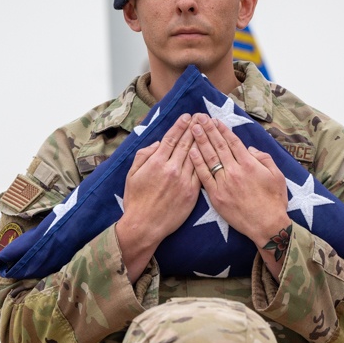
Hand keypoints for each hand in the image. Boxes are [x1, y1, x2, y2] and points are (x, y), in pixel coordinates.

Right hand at [116, 113, 200, 280]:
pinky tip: (211, 153)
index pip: (171, 139)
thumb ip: (144, 155)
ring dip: (203, 142)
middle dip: (195, 129)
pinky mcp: (192, 193)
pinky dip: (206, 161)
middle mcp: (172, 169)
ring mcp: (184, 181)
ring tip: (209, 130)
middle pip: (186, 144)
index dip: (180, 126)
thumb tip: (158, 144)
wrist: (145, 226)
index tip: (188, 116)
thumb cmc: (136, 200)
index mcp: (156, 163)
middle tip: (202, 117)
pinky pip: (201, 173)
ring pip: (197, 157)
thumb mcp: (132, 174)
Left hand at [189, 114, 290, 250]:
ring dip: (200, 141)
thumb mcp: (277, 176)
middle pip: (219, 146)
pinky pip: (204, 177)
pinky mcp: (216, 196)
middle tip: (199, 117)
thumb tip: (249, 149)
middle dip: (208, 130)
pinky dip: (197, 163)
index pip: (233, 142)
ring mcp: (224, 184)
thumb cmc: (274, 201)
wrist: (267, 225)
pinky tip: (191, 151)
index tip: (214, 120)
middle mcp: (235, 171)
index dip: (222, 130)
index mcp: (250, 164)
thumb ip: (264, 158)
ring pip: (209, 158)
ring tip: (192, 128)